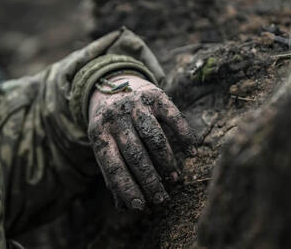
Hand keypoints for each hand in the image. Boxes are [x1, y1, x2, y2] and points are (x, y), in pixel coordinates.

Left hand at [88, 75, 196, 209]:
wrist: (112, 85)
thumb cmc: (110, 125)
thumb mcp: (103, 144)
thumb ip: (111, 172)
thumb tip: (123, 207)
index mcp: (98, 133)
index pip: (113, 165)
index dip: (126, 187)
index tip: (140, 206)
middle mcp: (116, 117)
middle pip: (135, 155)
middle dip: (150, 180)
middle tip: (161, 199)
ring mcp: (135, 104)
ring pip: (154, 138)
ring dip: (167, 162)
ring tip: (174, 179)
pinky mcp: (155, 94)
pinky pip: (173, 117)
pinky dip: (184, 136)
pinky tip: (191, 152)